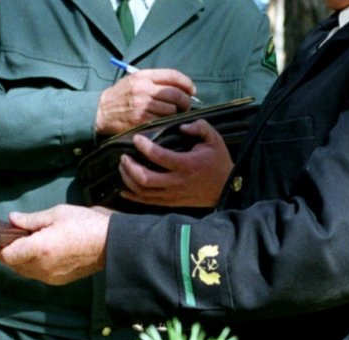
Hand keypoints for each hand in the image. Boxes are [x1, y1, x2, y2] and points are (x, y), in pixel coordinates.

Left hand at [0, 205, 111, 285]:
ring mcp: (49, 277)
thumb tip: (12, 220)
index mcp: (38, 249)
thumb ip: (30, 220)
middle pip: (11, 264)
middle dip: (2, 252)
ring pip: (22, 270)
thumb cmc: (86, 224)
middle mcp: (41, 268)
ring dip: (15, 259)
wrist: (112, 245)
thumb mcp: (56, 214)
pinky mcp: (58, 280)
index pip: (5, 254)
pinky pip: (35, 274)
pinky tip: (31, 251)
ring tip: (13, 243)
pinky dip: (28, 264)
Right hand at [95, 69, 195, 134]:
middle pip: (176, 94)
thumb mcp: (132, 80)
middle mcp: (144, 89)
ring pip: (171, 109)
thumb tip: (177, 86)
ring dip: (176, 113)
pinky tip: (165, 122)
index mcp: (143, 76)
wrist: (100, 112)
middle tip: (185, 106)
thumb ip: (152, 80)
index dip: (186, 83)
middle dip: (185, 101)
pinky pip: (162, 121)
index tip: (192, 90)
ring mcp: (142, 106)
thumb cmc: (118, 96)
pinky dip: (167, 122)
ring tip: (174, 115)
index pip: (172, 75)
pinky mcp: (141, 121)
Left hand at [118, 120, 232, 207]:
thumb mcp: (214, 140)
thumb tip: (181, 126)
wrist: (226, 188)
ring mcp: (172, 195)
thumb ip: (200, 127)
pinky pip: (146, 202)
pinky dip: (133, 195)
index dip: (144, 147)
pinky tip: (124, 188)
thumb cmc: (218, 161)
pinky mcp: (170, 203)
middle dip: (129, 166)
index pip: (159, 156)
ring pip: (142, 191)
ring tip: (123, 167)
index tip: (136, 138)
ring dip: (128, 179)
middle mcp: (176, 182)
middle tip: (124, 156)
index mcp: (186, 164)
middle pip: (144, 178)